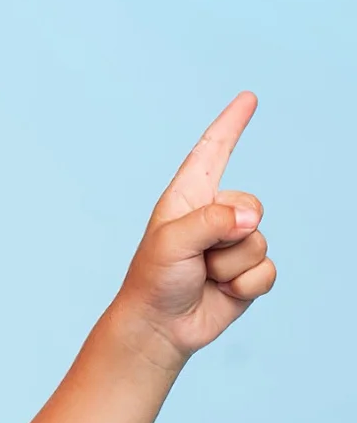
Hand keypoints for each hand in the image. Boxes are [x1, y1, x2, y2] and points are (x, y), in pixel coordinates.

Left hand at [114, 91, 276, 367]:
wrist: (161, 325)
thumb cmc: (154, 278)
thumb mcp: (171, 242)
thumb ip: (209, 223)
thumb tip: (250, 218)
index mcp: (188, 196)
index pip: (213, 151)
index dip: (231, 123)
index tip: (248, 98)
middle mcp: (214, 214)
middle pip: (252, 206)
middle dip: (228, 235)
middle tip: (197, 257)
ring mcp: (233, 243)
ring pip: (259, 242)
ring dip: (230, 266)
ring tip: (203, 275)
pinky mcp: (248, 271)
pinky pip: (267, 271)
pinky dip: (245, 286)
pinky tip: (222, 292)